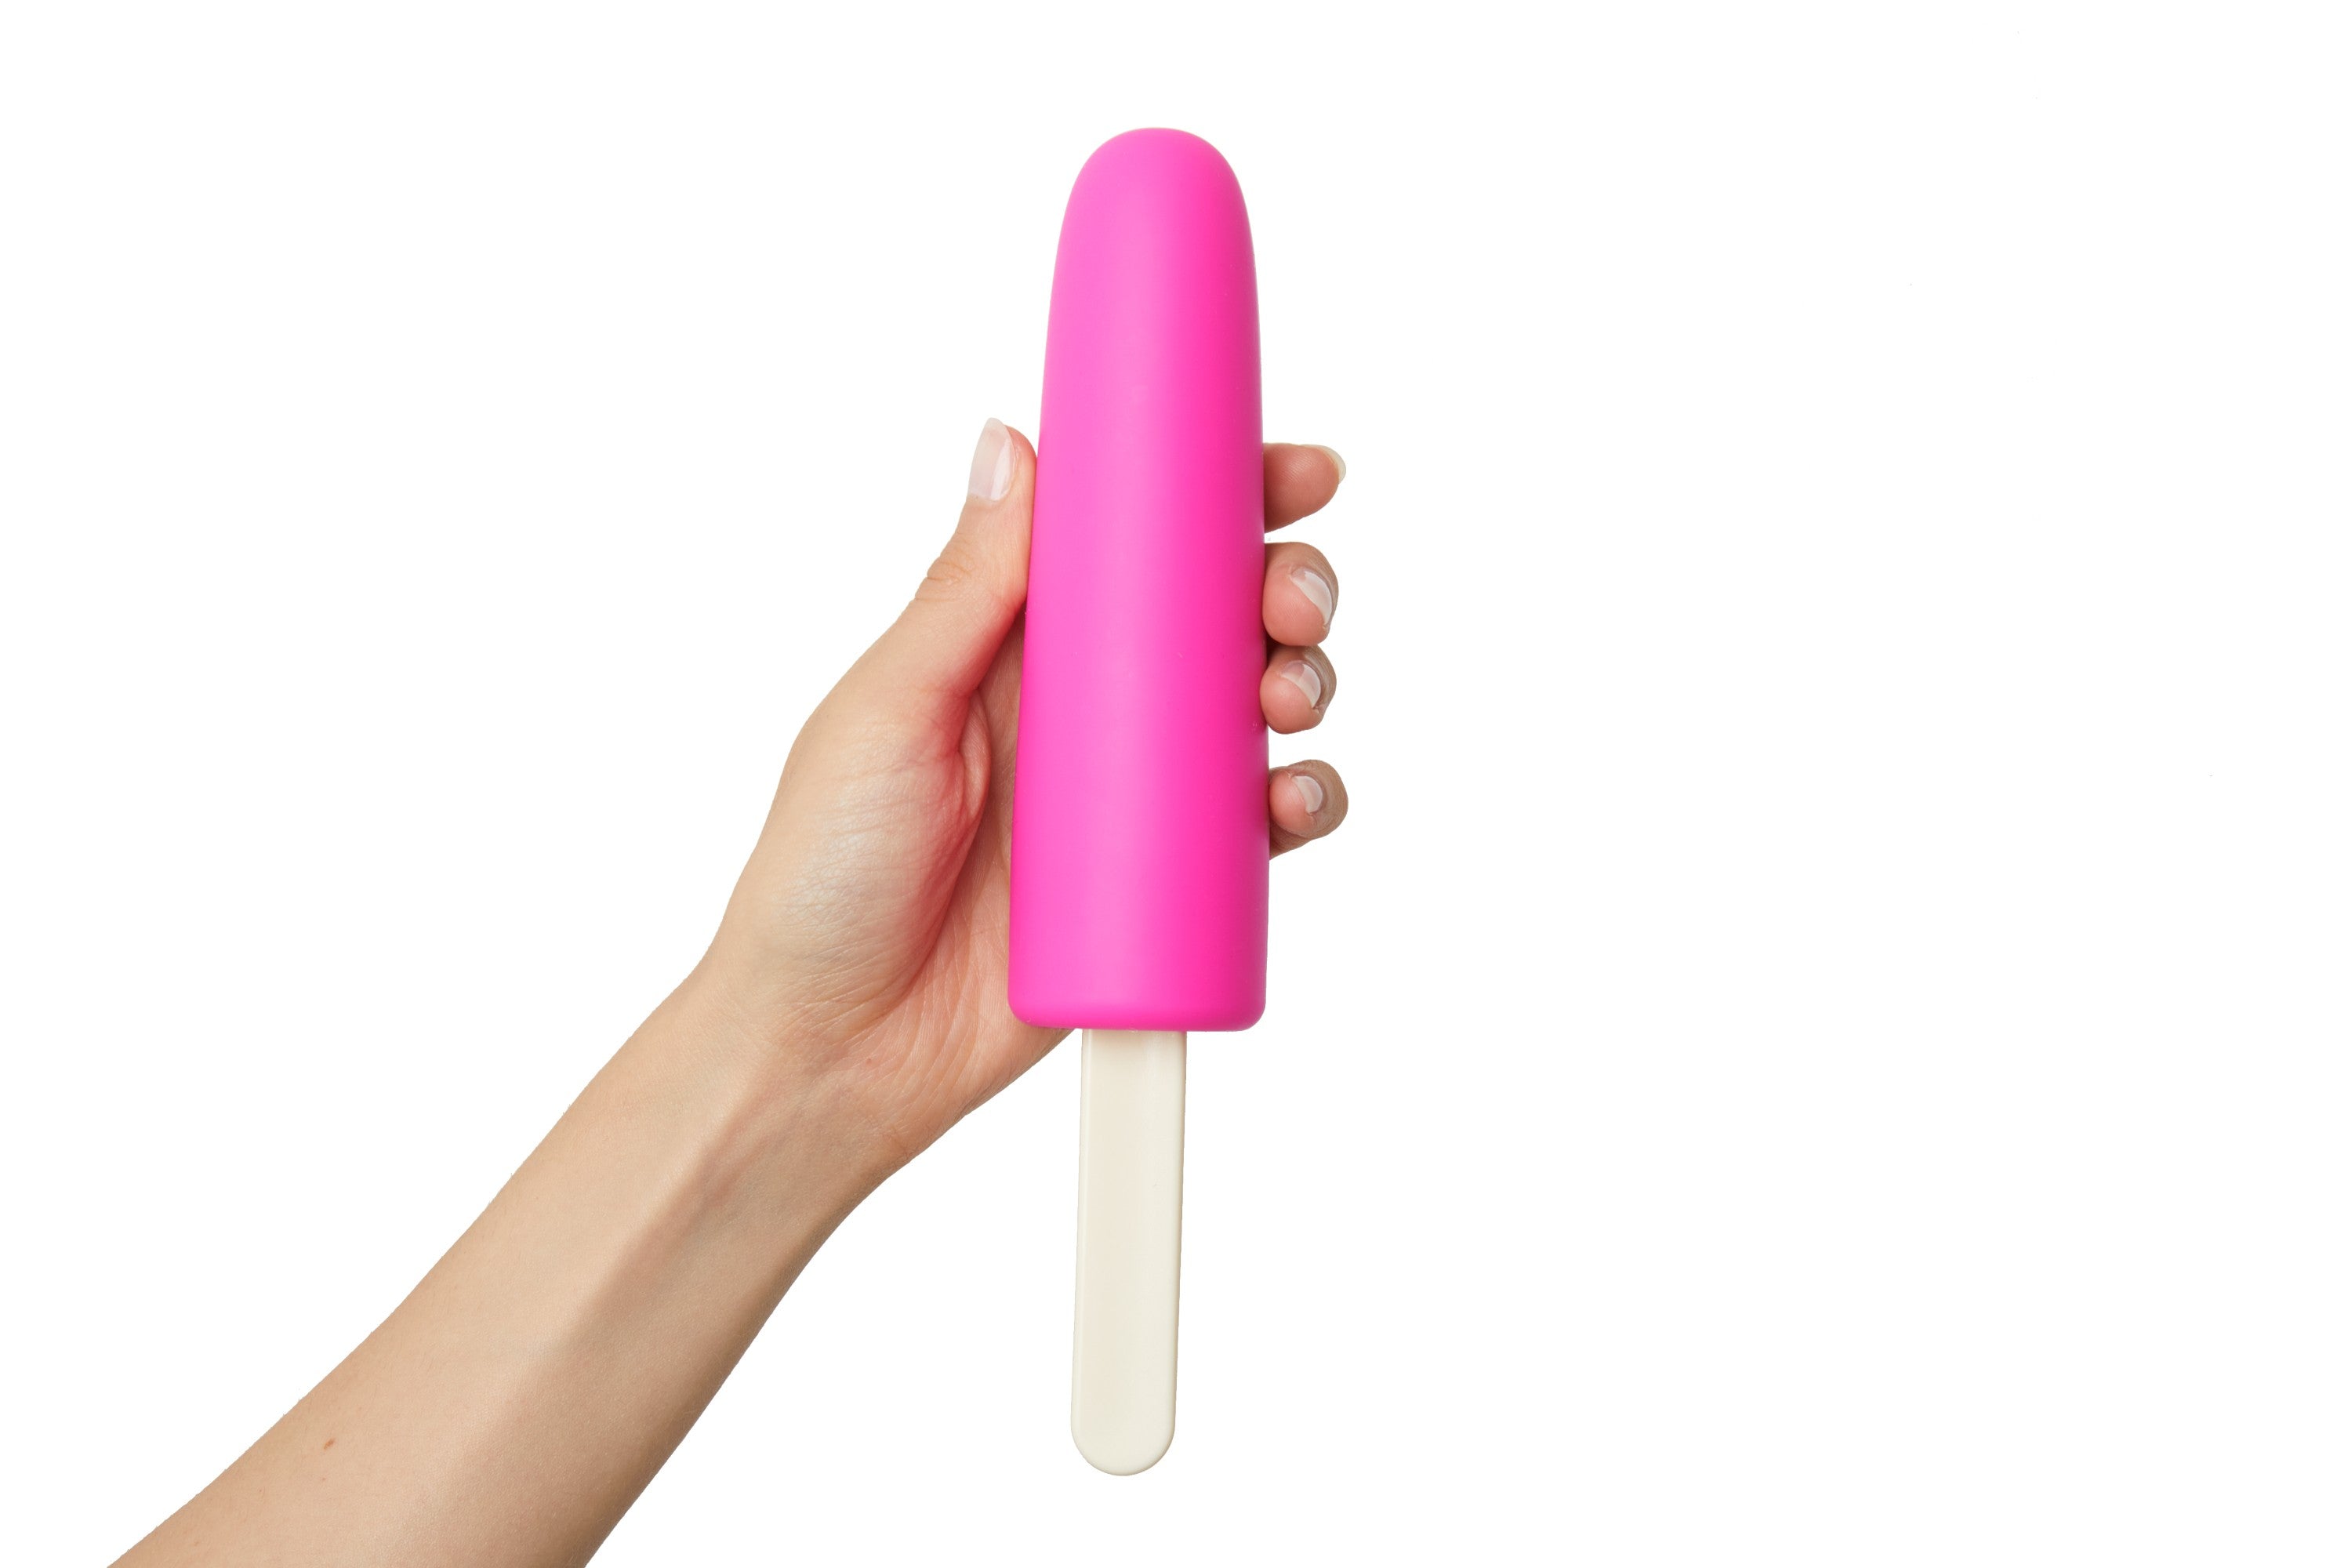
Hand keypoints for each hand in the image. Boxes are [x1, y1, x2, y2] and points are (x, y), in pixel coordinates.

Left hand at [696, 421, 1349, 1181]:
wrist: (831, 1054)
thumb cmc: (820, 878)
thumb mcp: (887, 712)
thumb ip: (961, 591)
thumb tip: (1011, 441)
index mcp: (1015, 641)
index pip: (1134, 537)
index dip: (1219, 491)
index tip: (1288, 470)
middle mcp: (1085, 705)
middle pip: (1217, 612)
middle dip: (1283, 584)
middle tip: (1290, 602)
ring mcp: (1130, 797)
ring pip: (1254, 711)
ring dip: (1304, 682)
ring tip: (1290, 700)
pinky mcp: (1163, 886)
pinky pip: (1258, 830)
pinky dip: (1303, 804)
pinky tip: (1296, 802)